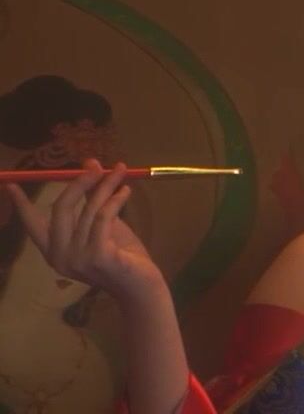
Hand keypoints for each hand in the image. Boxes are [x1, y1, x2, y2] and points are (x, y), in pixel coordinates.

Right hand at [3, 158, 164, 304]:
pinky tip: (125, 191)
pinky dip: (115, 200)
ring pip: (88, 210)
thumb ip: (93, 200)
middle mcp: (60, 257)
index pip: (33, 226)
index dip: (22, 205)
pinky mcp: (98, 256)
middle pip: (60, 208)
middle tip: (97, 165)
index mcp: (55, 252)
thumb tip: (89, 163)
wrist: (143, 287)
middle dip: (79, 182)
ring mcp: (78, 259)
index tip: (11, 185)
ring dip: (106, 186)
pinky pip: (103, 218)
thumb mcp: (103, 225)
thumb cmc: (123, 257)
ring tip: (120, 173)